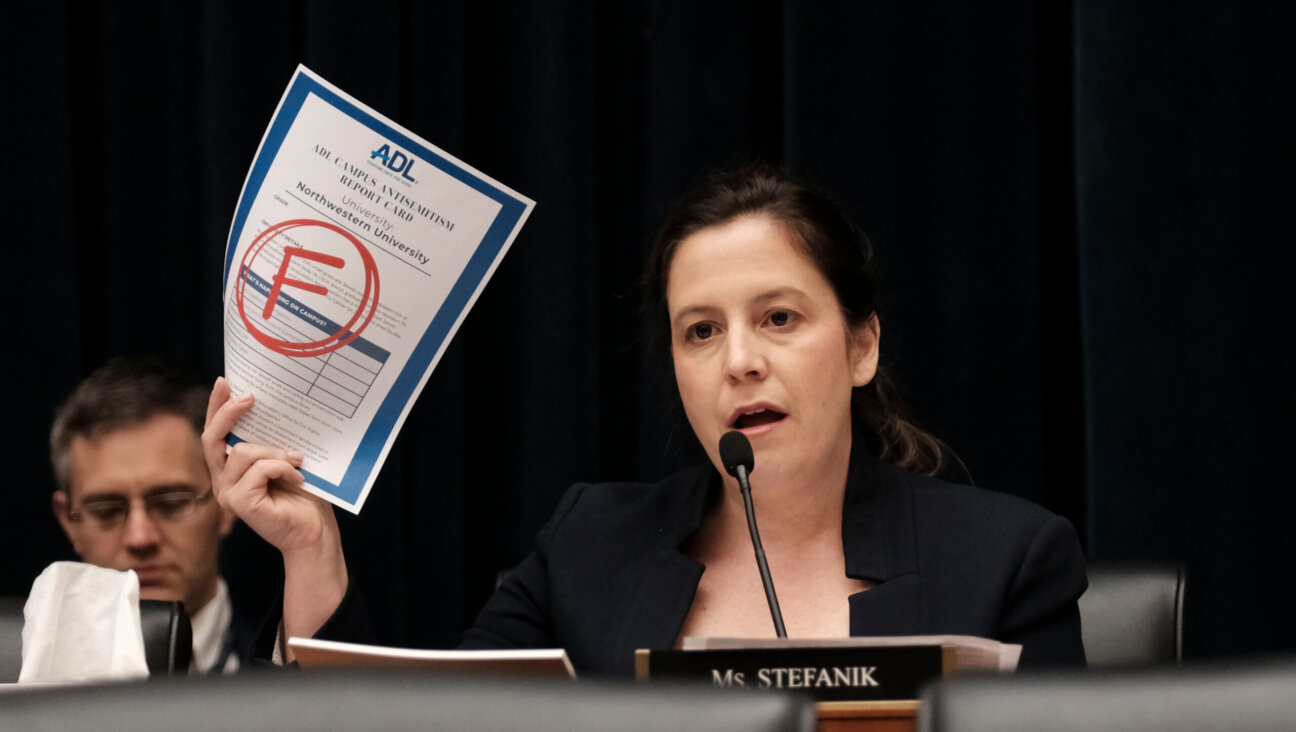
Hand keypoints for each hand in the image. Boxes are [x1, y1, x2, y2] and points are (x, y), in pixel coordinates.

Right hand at [202, 377, 334, 554]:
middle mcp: (223, 480)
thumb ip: (272, 441)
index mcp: (232, 469)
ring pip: (243, 452)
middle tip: (251, 396)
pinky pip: (259, 469)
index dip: (216, 407)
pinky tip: (299, 478)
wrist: (314, 532)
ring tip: (298, 460)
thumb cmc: (304, 497)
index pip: (215, 434)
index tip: (225, 382)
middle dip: (228, 413)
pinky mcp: (239, 503)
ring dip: (275, 451)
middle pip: (212, 438)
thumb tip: (273, 405)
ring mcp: (228, 493)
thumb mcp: (287, 459)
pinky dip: (282, 467)